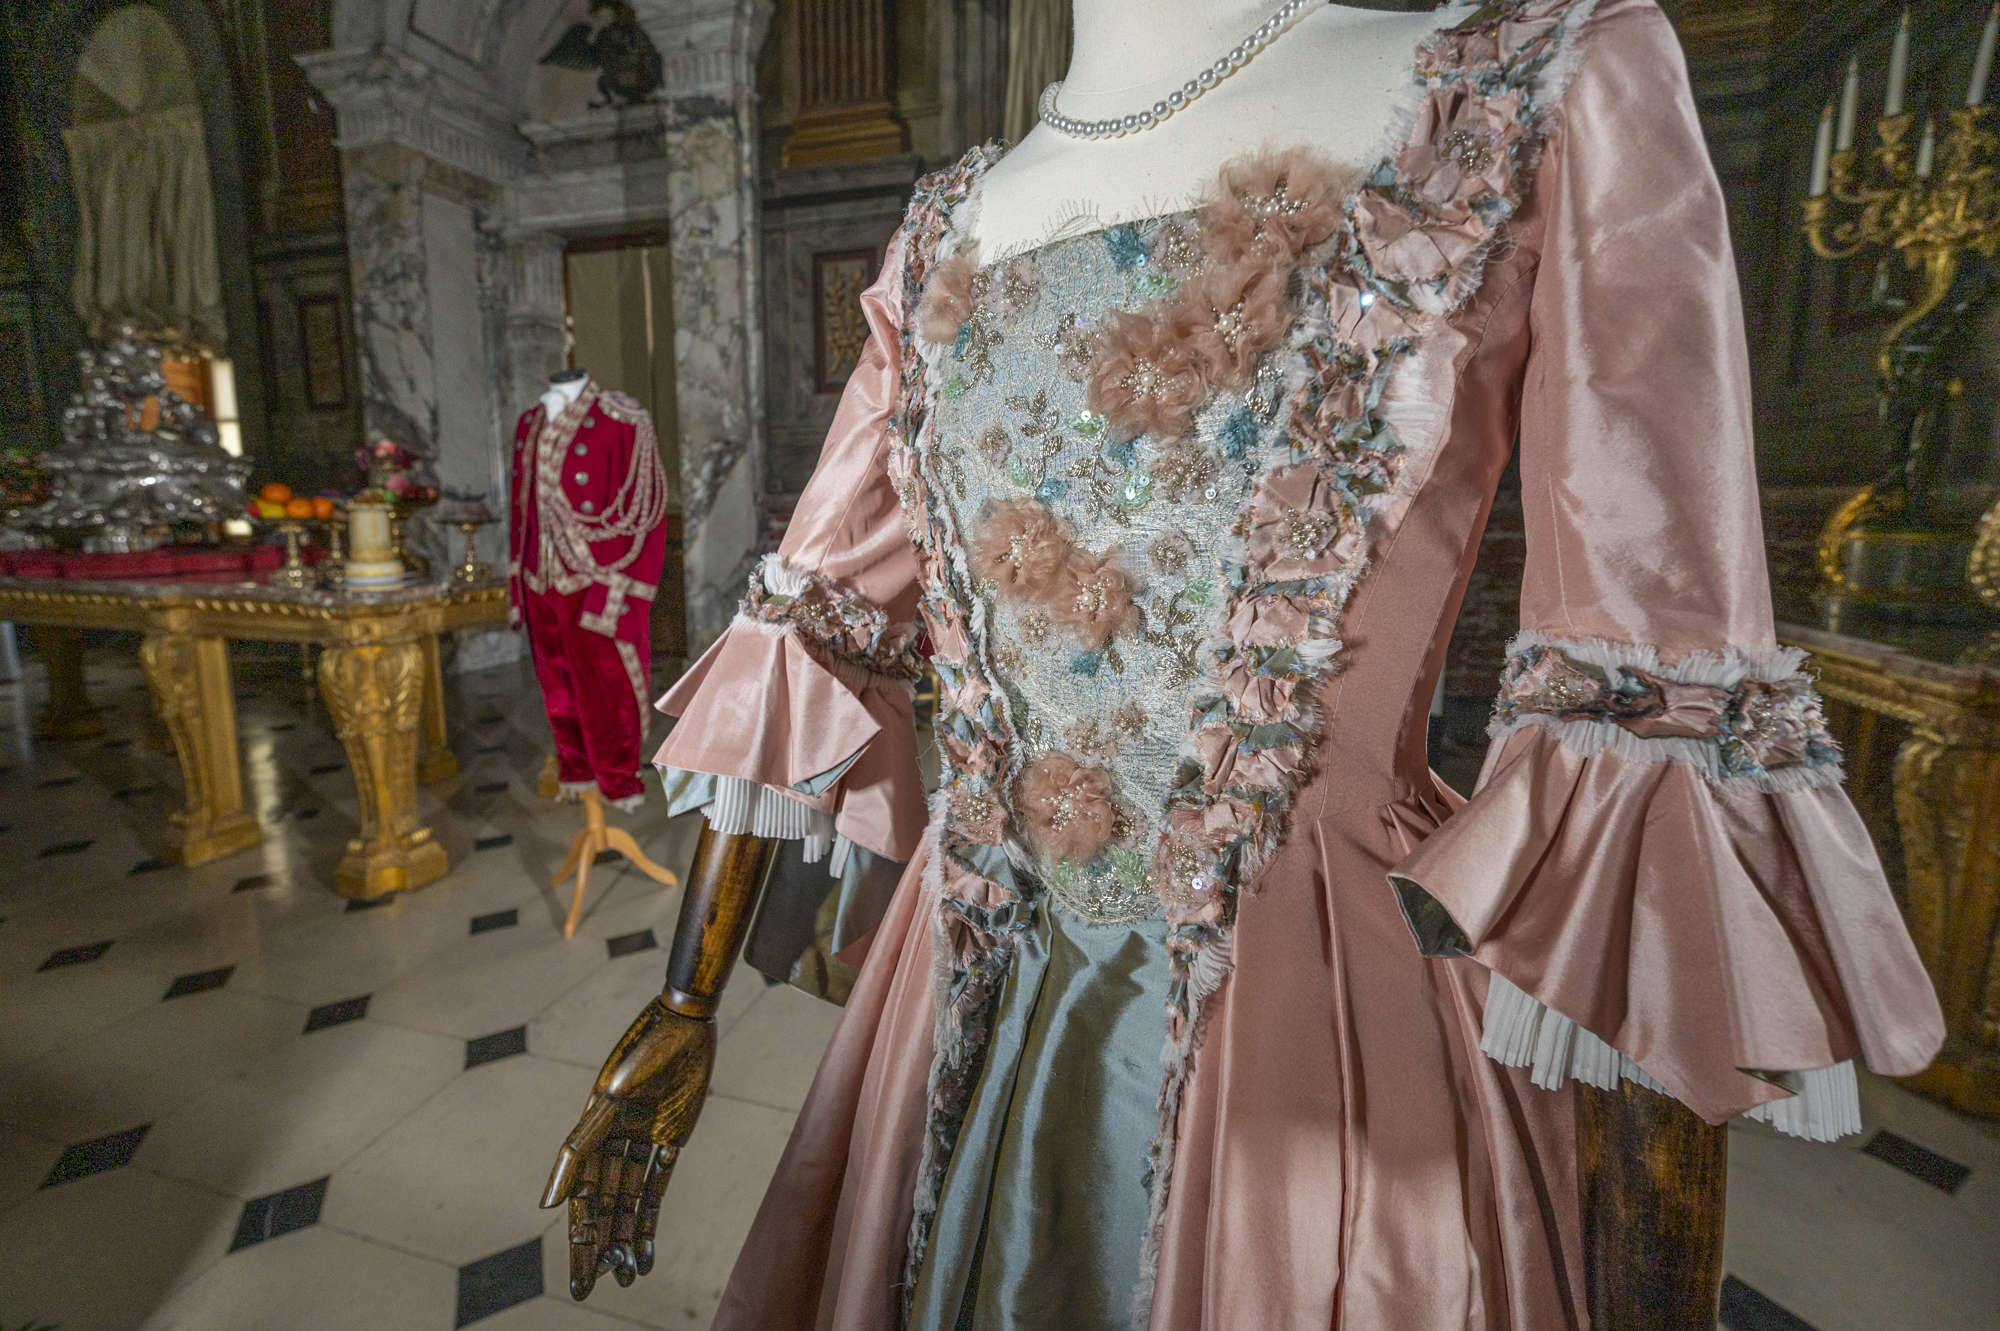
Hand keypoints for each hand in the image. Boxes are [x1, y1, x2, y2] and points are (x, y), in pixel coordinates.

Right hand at [540, 997, 715, 1298]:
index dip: (580, 1240)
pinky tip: (647, 1248)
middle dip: (599, 1247)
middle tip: (596, 1289)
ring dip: (627, 1237)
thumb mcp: (608, 1101)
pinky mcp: (670, 1136)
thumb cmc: (642, 1051)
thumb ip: (577, 1151)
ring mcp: (641, 1139)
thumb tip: (546, 1205)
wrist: (684, 1021)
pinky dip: (652, 1216)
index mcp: (589, 1132)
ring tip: (627, 1277)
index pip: (581, 1199)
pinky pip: (657, 1183)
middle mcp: (611, 1140)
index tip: (580, 1281)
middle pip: (602, 1205)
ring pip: (629, 1200)